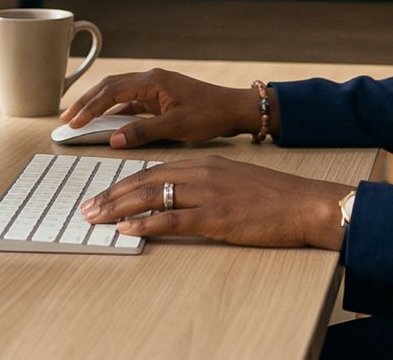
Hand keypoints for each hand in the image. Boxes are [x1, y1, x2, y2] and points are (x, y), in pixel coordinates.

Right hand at [61, 68, 258, 148]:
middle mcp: (150, 80)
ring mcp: (154, 88)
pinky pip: (130, 102)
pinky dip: (115, 112)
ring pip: (118, 93)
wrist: (233, 109)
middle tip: (67, 119)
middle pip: (109, 87)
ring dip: (98, 106)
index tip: (73, 122)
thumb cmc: (210, 114)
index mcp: (152, 81)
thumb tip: (113, 138)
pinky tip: (107, 124)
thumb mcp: (176, 125)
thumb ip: (143, 131)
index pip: (111, 91)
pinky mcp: (159, 98)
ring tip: (79, 120)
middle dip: (86, 102)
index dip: (89, 107)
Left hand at [78, 156, 349, 249]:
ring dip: (117, 208)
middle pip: (144, 180)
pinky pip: (172, 219)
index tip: (102, 195)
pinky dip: (145, 224)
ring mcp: (207, 194)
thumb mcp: (234, 180)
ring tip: (95, 218)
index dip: (123, 183)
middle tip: (87, 208)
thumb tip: (177, 198)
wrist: (305, 203)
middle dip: (111, 195)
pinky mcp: (216, 217)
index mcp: (204, 163)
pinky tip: (126, 230)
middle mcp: (201, 173)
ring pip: (151, 196)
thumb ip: (204, 184)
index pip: (153, 170)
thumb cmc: (273, 197)